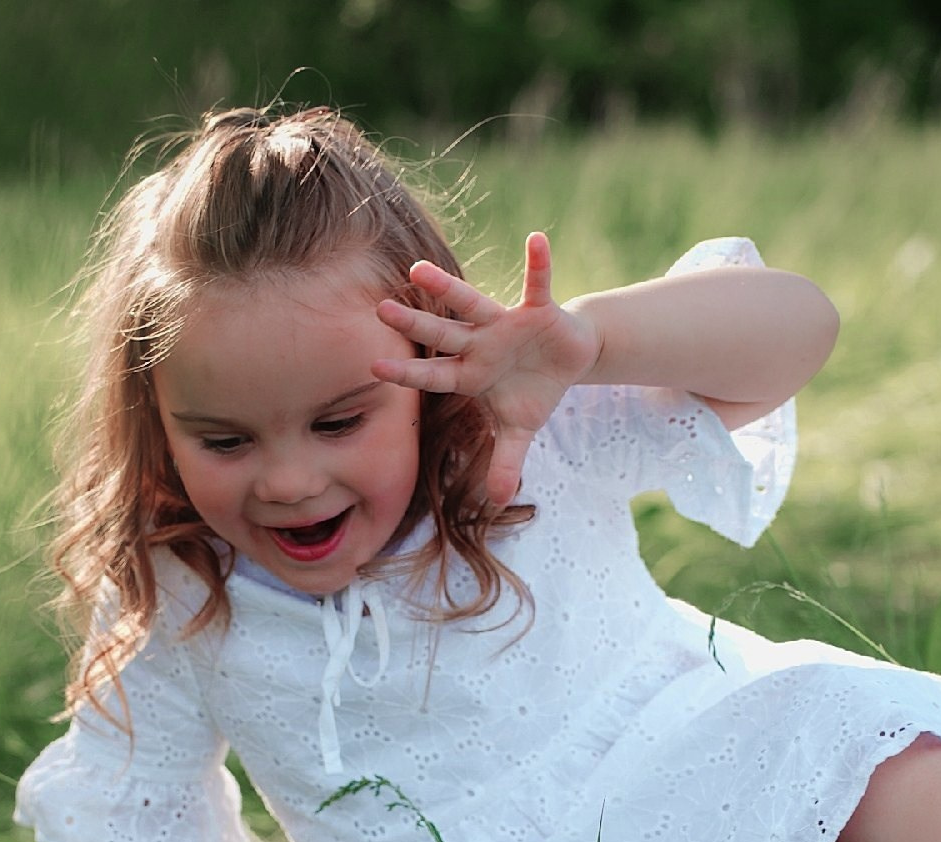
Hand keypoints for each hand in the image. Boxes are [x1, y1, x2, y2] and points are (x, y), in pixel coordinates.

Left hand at [372, 231, 600, 506]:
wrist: (567, 358)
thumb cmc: (532, 392)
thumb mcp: (520, 430)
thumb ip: (506, 461)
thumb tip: (498, 501)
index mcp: (470, 374)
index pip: (432, 375)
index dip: (407, 372)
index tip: (373, 367)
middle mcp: (479, 345)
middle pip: (441, 334)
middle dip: (414, 323)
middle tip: (379, 309)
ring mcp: (505, 324)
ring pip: (471, 303)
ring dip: (447, 287)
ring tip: (417, 268)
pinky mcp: (537, 309)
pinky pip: (538, 283)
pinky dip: (539, 263)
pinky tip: (537, 239)